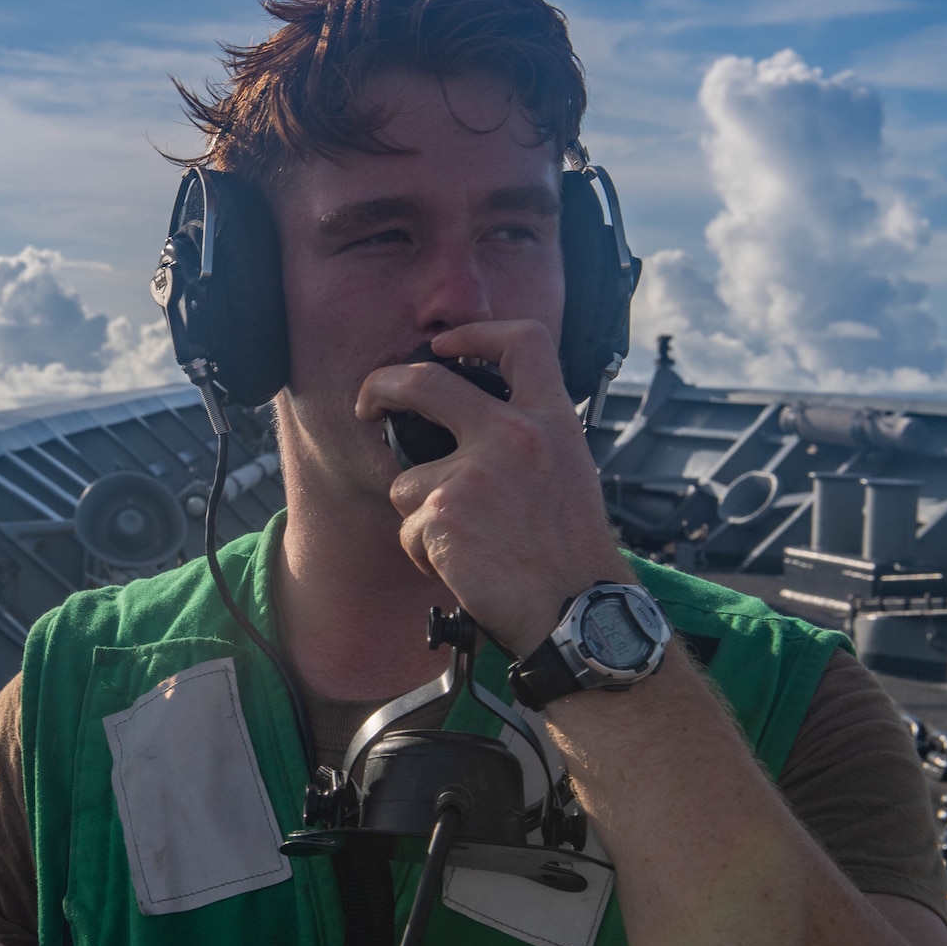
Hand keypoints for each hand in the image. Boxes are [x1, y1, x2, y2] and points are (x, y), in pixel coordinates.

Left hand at [355, 320, 632, 655]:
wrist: (579, 612)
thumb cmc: (572, 554)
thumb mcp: (568, 472)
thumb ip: (526, 440)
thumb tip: (471, 425)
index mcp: (551, 421)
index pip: (524, 341)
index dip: (476, 333)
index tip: (445, 346)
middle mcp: (513, 435)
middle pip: (425, 381)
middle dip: (381, 386)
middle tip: (367, 403)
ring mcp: (474, 472)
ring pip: (407, 480)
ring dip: (421, 516)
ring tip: (466, 545)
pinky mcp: (442, 514)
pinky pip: (407, 529)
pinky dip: (424, 553)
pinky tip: (464, 568)